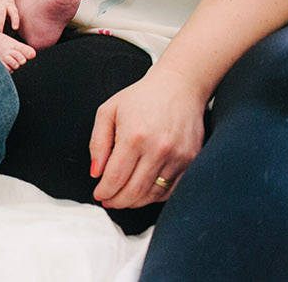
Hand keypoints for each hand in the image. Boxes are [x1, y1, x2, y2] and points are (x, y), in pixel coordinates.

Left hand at [89, 68, 205, 208]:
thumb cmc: (141, 97)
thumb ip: (98, 143)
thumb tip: (96, 172)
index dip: (104, 191)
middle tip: (108, 200)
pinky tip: (144, 192)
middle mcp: (158, 149)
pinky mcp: (192, 160)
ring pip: (154, 194)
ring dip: (135, 202)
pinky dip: (156, 196)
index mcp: (134, 136)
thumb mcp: (108, 112)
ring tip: (123, 198)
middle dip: (117, 201)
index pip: (115, 178)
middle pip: (135, 191)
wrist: (179, 86)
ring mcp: (178, 157)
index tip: (98, 194)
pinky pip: (172, 190)